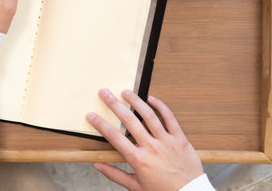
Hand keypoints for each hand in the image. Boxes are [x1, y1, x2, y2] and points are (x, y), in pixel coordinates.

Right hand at [86, 89, 203, 190]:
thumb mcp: (135, 187)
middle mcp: (151, 147)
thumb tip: (96, 165)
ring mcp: (166, 141)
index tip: (91, 115)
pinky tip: (151, 98)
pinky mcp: (180, 138)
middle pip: (129, 120)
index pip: (114, 137)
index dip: (100, 124)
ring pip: (149, 115)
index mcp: (138, 160)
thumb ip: (114, 174)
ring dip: (135, 101)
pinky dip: (161, 106)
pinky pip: (170, 118)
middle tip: (105, 93)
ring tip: (125, 91)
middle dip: (114, 104)